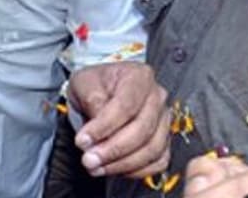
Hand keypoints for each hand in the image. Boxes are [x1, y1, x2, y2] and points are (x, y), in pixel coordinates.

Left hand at [68, 62, 170, 178]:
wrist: (100, 91)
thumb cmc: (94, 84)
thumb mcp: (84, 84)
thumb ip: (91, 103)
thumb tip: (96, 132)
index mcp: (139, 76)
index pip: (126, 105)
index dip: (104, 127)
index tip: (83, 141)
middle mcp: (157, 97)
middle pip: (142, 129)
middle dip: (113, 149)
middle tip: (89, 159)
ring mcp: (164, 120)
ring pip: (152, 149)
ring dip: (122, 163)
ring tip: (96, 167)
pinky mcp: (164, 140)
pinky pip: (158, 162)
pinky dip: (136, 170)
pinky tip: (113, 168)